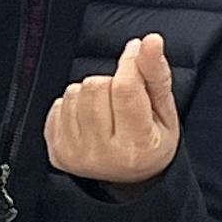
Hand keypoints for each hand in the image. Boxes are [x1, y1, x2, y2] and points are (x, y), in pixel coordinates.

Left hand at [44, 34, 179, 184]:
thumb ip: (156, 74)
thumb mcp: (164, 111)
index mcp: (136, 146)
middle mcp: (103, 154)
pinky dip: (73, 105)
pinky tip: (89, 119)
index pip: (125, 89)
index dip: (130, 62)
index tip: (136, 52)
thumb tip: (150, 42)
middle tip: (122, 102)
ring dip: (91, 93)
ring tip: (107, 110)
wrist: (130, 179)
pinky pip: (57, 104)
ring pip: (75, 92)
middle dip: (111, 83)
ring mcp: (76, 154)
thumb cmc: (151, 142)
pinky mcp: (57, 152)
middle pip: (96, 86)